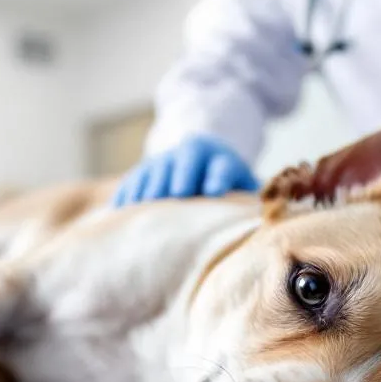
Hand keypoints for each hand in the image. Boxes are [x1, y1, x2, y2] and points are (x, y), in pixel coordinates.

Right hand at [112, 135, 257, 206]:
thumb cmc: (225, 189)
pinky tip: (117, 211)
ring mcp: (164, 161)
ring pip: (155, 169)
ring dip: (149, 186)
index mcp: (221, 160)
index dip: (219, 176)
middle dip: (182, 176)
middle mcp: (190, 155)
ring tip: (143, 206)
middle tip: (177, 193)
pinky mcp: (142, 171)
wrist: (199, 161)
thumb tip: (263, 226)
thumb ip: (249, 203)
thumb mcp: (242, 188)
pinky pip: (131, 181)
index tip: (214, 191)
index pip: (222, 166)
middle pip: (185, 161)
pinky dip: (125, 195)